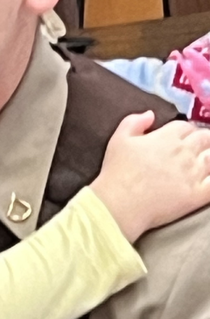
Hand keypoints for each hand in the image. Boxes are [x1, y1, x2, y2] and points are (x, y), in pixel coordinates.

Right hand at [90, 112, 209, 242]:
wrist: (119, 204)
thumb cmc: (116, 172)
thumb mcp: (118, 140)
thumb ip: (133, 122)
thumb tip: (150, 114)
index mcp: (167, 137)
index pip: (186, 126)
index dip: (185, 131)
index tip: (179, 138)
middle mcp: (185, 152)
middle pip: (205, 138)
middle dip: (201, 141)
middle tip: (194, 150)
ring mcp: (193, 173)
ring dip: (208, 157)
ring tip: (202, 163)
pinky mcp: (197, 194)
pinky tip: (207, 179)